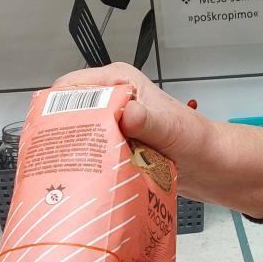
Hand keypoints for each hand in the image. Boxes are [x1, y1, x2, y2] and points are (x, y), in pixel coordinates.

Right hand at [51, 62, 209, 189]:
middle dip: (61, 137)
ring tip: (71, 171)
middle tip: (58, 159)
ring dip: (75, 155)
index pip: (70, 88)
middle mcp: (112, 101)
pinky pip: (91, 155)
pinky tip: (88, 179)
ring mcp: (112, 125)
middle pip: (67, 114)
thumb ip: (148, 120)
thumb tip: (129, 115)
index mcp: (119, 82)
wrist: (210, 165)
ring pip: (77, 137)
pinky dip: (88, 167)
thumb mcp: (170, 127)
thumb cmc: (196, 138)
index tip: (52, 134)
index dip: (56, 109)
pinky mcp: (115, 147)